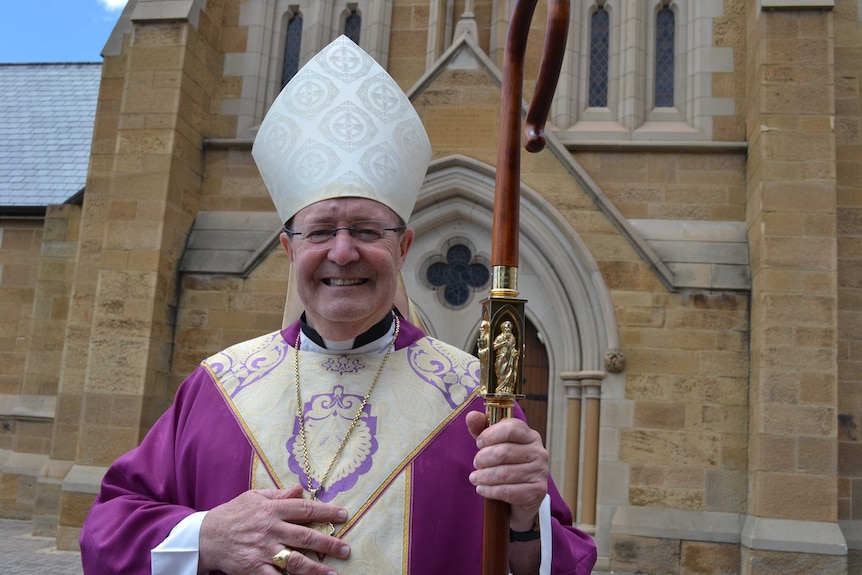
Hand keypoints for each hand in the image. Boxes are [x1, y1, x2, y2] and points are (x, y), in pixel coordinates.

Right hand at [198, 485, 349, 573]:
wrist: (205, 536)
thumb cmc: (233, 514)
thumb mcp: (255, 497)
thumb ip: (279, 494)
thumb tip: (301, 489)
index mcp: (272, 510)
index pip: (305, 510)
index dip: (327, 512)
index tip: (344, 515)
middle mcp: (270, 530)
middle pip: (306, 537)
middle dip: (329, 544)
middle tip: (346, 549)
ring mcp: (263, 551)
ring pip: (295, 561)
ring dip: (316, 568)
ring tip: (334, 573)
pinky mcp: (254, 569)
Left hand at [465, 411, 548, 530]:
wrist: (523, 494)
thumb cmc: (507, 463)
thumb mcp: (494, 443)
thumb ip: (482, 429)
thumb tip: (471, 416)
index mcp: (530, 435)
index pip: (510, 428)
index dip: (490, 435)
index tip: (479, 443)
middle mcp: (539, 452)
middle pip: (504, 452)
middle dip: (483, 459)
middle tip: (476, 464)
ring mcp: (540, 472)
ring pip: (504, 473)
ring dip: (483, 476)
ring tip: (475, 478)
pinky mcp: (537, 491)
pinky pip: (507, 491)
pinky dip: (489, 490)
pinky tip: (482, 489)